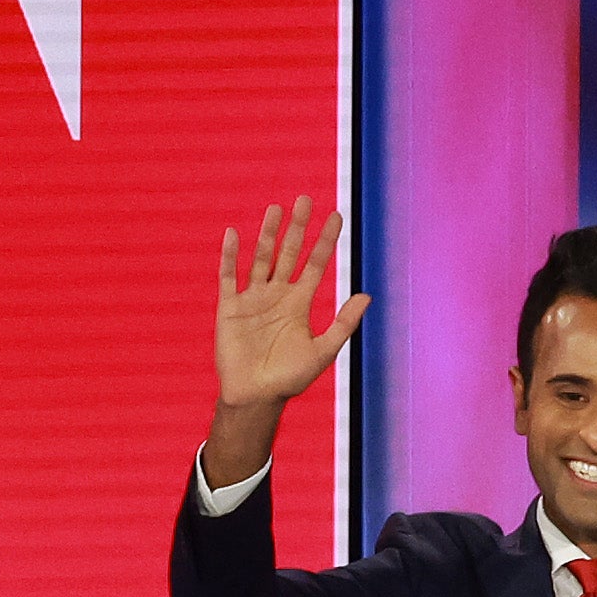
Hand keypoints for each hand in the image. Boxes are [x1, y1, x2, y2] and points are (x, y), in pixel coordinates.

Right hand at [208, 195, 368, 487]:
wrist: (254, 397)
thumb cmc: (289, 378)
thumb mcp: (322, 351)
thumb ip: (343, 324)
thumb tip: (367, 296)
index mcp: (299, 303)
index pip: (314, 263)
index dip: (325, 240)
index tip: (336, 216)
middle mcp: (276, 294)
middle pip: (288, 252)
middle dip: (297, 227)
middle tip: (305, 199)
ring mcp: (252, 299)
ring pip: (261, 258)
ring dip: (268, 234)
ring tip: (276, 209)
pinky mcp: (229, 308)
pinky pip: (229, 276)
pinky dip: (230, 255)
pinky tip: (233, 234)